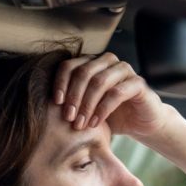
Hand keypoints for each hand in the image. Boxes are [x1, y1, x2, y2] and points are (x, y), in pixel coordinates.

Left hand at [52, 52, 170, 138]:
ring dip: (87, 104)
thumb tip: (43, 105)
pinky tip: (96, 123)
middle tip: (68, 117)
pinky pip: (116, 92)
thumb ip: (71, 101)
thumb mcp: (87, 108)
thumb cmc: (111, 115)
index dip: (60, 82)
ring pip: (99, 81)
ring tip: (80, 124)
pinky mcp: (138, 83)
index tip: (55, 103)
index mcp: (92, 63)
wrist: (141, 123)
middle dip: (73, 96)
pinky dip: (103, 109)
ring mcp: (124, 70)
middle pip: (83, 72)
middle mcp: (108, 61)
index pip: (70, 65)